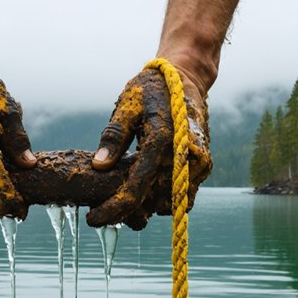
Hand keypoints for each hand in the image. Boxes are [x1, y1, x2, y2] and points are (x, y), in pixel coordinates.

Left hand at [87, 68, 210, 229]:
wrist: (186, 78)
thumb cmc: (153, 89)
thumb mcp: (127, 106)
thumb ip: (114, 136)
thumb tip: (99, 166)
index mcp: (162, 140)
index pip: (136, 189)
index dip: (113, 209)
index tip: (93, 219)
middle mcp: (184, 155)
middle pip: (152, 202)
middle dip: (128, 210)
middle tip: (104, 207)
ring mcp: (198, 163)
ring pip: (169, 203)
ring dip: (147, 206)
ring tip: (124, 197)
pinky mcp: (204, 166)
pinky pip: (183, 195)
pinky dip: (164, 198)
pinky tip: (146, 189)